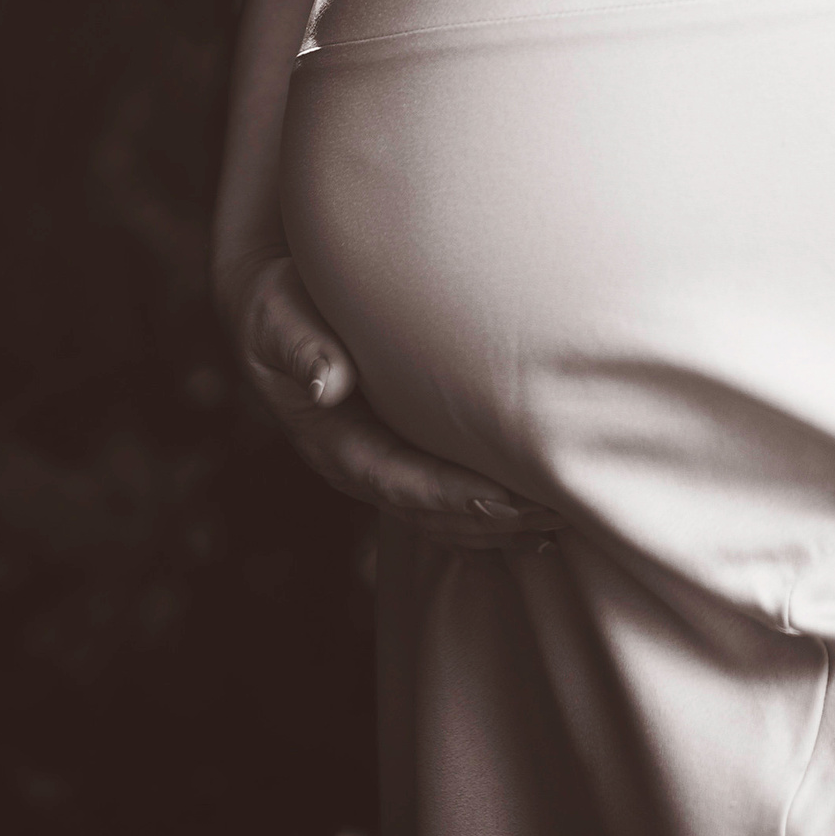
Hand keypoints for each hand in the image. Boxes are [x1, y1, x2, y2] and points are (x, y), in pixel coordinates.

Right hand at [224, 252, 564, 554]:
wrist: (275, 310)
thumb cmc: (281, 307)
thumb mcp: (278, 321)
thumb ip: (300, 348)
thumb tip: (325, 383)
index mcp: (332, 441)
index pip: (396, 480)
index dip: (449, 495)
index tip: (502, 501)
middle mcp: (359, 465)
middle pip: (429, 511)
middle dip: (490, 520)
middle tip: (553, 514)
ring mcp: (382, 464)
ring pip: (443, 517)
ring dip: (498, 528)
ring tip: (559, 525)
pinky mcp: (403, 452)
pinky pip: (447, 501)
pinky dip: (491, 518)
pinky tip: (537, 525)